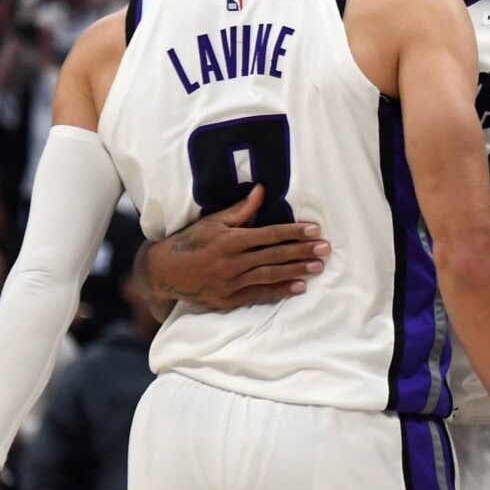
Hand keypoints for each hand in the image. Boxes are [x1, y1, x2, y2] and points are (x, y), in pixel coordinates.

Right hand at [139, 186, 328, 310]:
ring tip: (318, 267)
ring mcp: (231, 282)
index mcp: (230, 240)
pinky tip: (299, 287)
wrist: (164, 272)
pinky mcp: (229, 299)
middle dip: (302, 251)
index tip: (314, 230)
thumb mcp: (213, 221)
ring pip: (270, 275)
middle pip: (274, 256)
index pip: (268, 235)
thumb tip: (261, 189)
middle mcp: (232, 262)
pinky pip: (259, 294)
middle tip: (325, 249)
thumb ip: (241, 209)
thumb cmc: (192, 241)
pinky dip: (280, 290)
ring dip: (297, 271)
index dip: (293, 232)